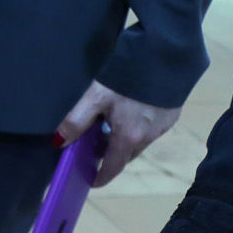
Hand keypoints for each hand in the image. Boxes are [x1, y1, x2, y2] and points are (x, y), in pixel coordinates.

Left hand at [58, 80, 181, 186]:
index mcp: (129, 137)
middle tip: (95, 145)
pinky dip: (139, 127)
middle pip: (125, 155)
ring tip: (111, 123)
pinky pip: (152, 129)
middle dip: (110, 155)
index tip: (91, 180)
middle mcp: (149, 137)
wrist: (166, 52)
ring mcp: (163, 126)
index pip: (113, 168)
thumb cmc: (128, 74)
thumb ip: (76, 121)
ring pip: (139, 142)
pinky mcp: (173, 114)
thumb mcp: (96, 96)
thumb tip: (60, 142)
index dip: (100, 177)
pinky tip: (132, 110)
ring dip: (125, 139)